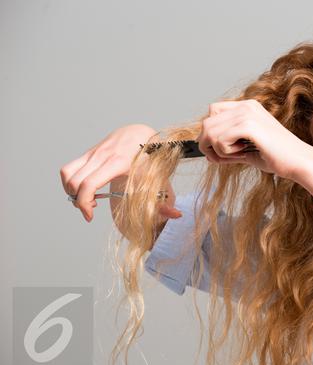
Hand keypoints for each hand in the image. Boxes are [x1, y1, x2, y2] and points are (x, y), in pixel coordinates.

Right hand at [60, 124, 181, 222]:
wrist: (144, 132)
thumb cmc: (152, 157)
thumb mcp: (159, 178)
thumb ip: (166, 200)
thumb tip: (177, 215)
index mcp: (117, 163)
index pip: (88, 184)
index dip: (84, 204)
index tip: (90, 216)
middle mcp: (102, 156)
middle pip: (74, 182)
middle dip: (77, 201)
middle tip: (91, 210)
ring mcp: (93, 152)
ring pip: (67, 173)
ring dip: (71, 190)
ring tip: (87, 199)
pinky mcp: (89, 151)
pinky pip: (69, 167)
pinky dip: (71, 181)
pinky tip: (86, 188)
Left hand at [198, 99, 312, 179]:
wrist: (298, 162)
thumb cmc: (277, 157)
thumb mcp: (247, 149)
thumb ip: (227, 146)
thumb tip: (205, 151)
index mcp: (248, 107)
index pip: (212, 111)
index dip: (210, 132)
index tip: (217, 150)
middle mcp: (246, 106)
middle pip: (207, 122)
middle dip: (209, 144)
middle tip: (223, 158)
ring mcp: (247, 114)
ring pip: (210, 132)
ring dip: (218, 150)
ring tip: (237, 155)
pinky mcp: (249, 126)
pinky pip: (219, 140)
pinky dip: (225, 152)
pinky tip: (242, 153)